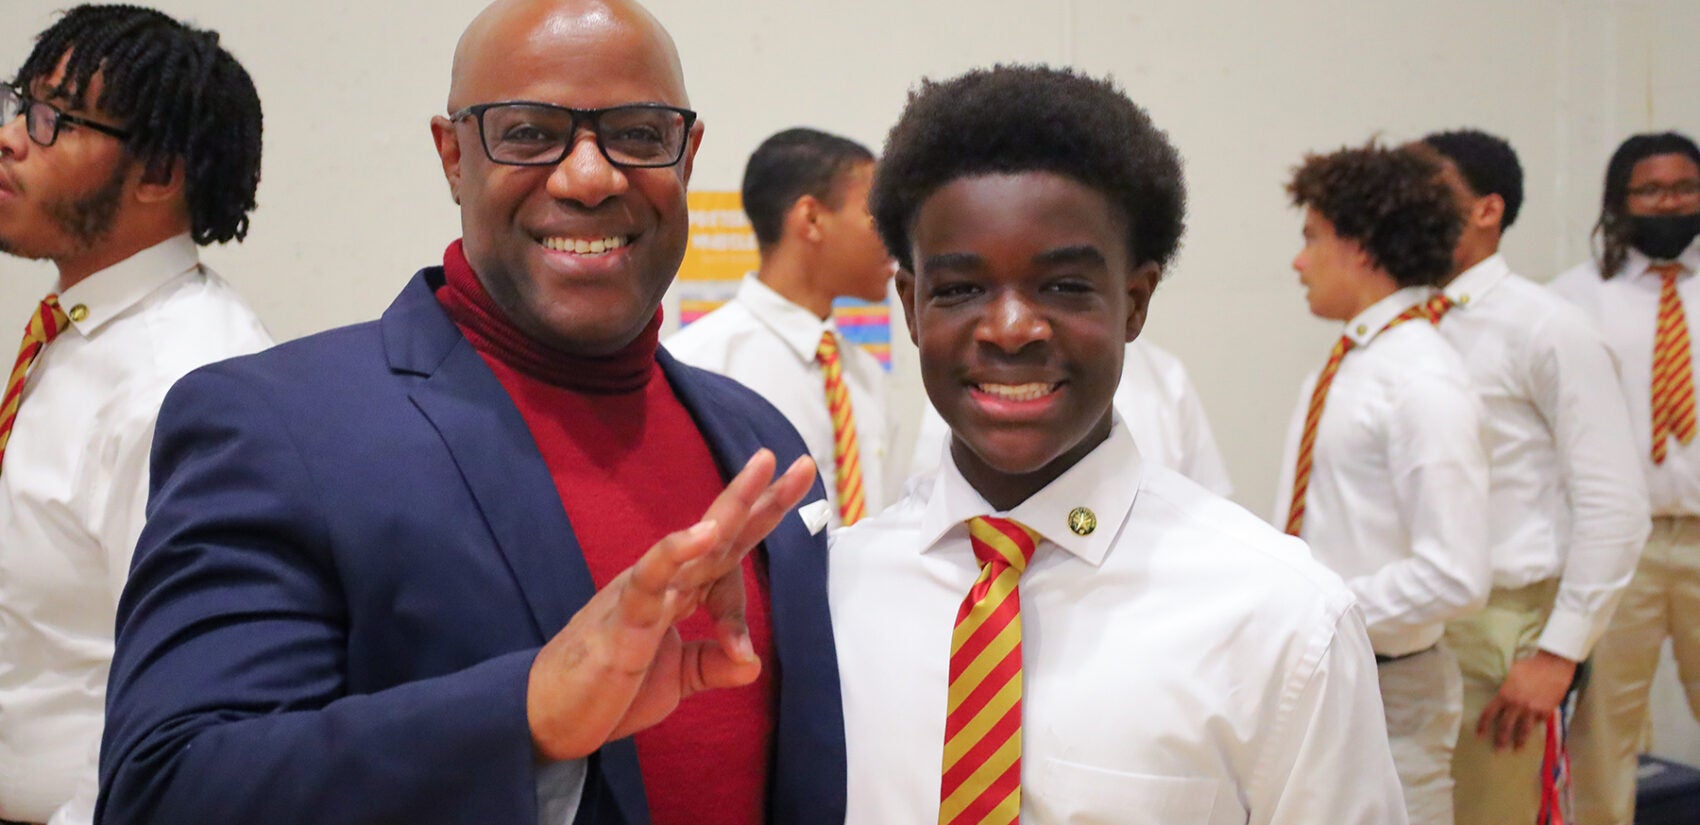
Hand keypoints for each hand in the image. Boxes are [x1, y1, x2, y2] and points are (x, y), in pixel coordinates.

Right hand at [525, 449, 816, 760]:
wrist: (549, 719)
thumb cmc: (608, 689)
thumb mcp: (677, 679)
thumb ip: (714, 665)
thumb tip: (752, 663)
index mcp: (680, 591)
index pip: (730, 551)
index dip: (764, 523)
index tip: (801, 483)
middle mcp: (666, 582)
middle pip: (721, 533)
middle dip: (760, 497)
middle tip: (802, 463)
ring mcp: (643, 594)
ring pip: (694, 543)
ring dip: (730, 508)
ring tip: (762, 469)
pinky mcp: (622, 618)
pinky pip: (650, 579)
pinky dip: (674, 553)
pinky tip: (704, 532)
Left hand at [1475, 649, 1577, 751]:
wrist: (1553, 666)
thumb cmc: (1530, 666)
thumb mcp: (1511, 675)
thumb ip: (1506, 689)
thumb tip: (1502, 698)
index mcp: (1505, 695)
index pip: (1489, 713)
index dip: (1483, 725)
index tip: (1479, 734)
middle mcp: (1517, 705)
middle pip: (1505, 726)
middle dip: (1500, 740)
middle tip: (1497, 750)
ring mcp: (1532, 710)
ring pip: (1523, 730)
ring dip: (1519, 742)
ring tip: (1516, 750)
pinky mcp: (1546, 712)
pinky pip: (1538, 722)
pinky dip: (1535, 726)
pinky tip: (1533, 732)